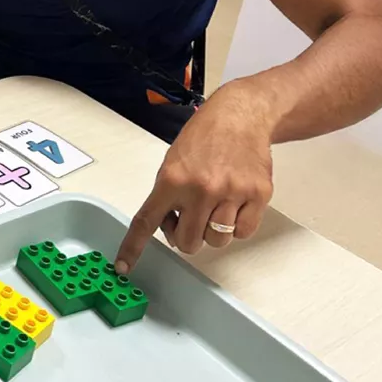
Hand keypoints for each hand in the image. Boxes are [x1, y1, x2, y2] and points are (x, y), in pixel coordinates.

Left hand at [115, 86, 275, 273]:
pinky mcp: (257, 195)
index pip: (147, 221)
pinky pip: (243, 232)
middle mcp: (201, 188)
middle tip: (191, 217)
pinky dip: (238, 225)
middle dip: (187, 236)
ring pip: (217, 241)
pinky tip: (234, 203)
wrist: (241, 115)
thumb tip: (169, 228)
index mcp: (173, 179)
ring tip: (215, 206)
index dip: (133, 247)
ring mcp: (231, 192)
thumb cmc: (205, 137)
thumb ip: (168, 195)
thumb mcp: (173, 161)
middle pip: (188, 242)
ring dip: (213, 231)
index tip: (124, 266)